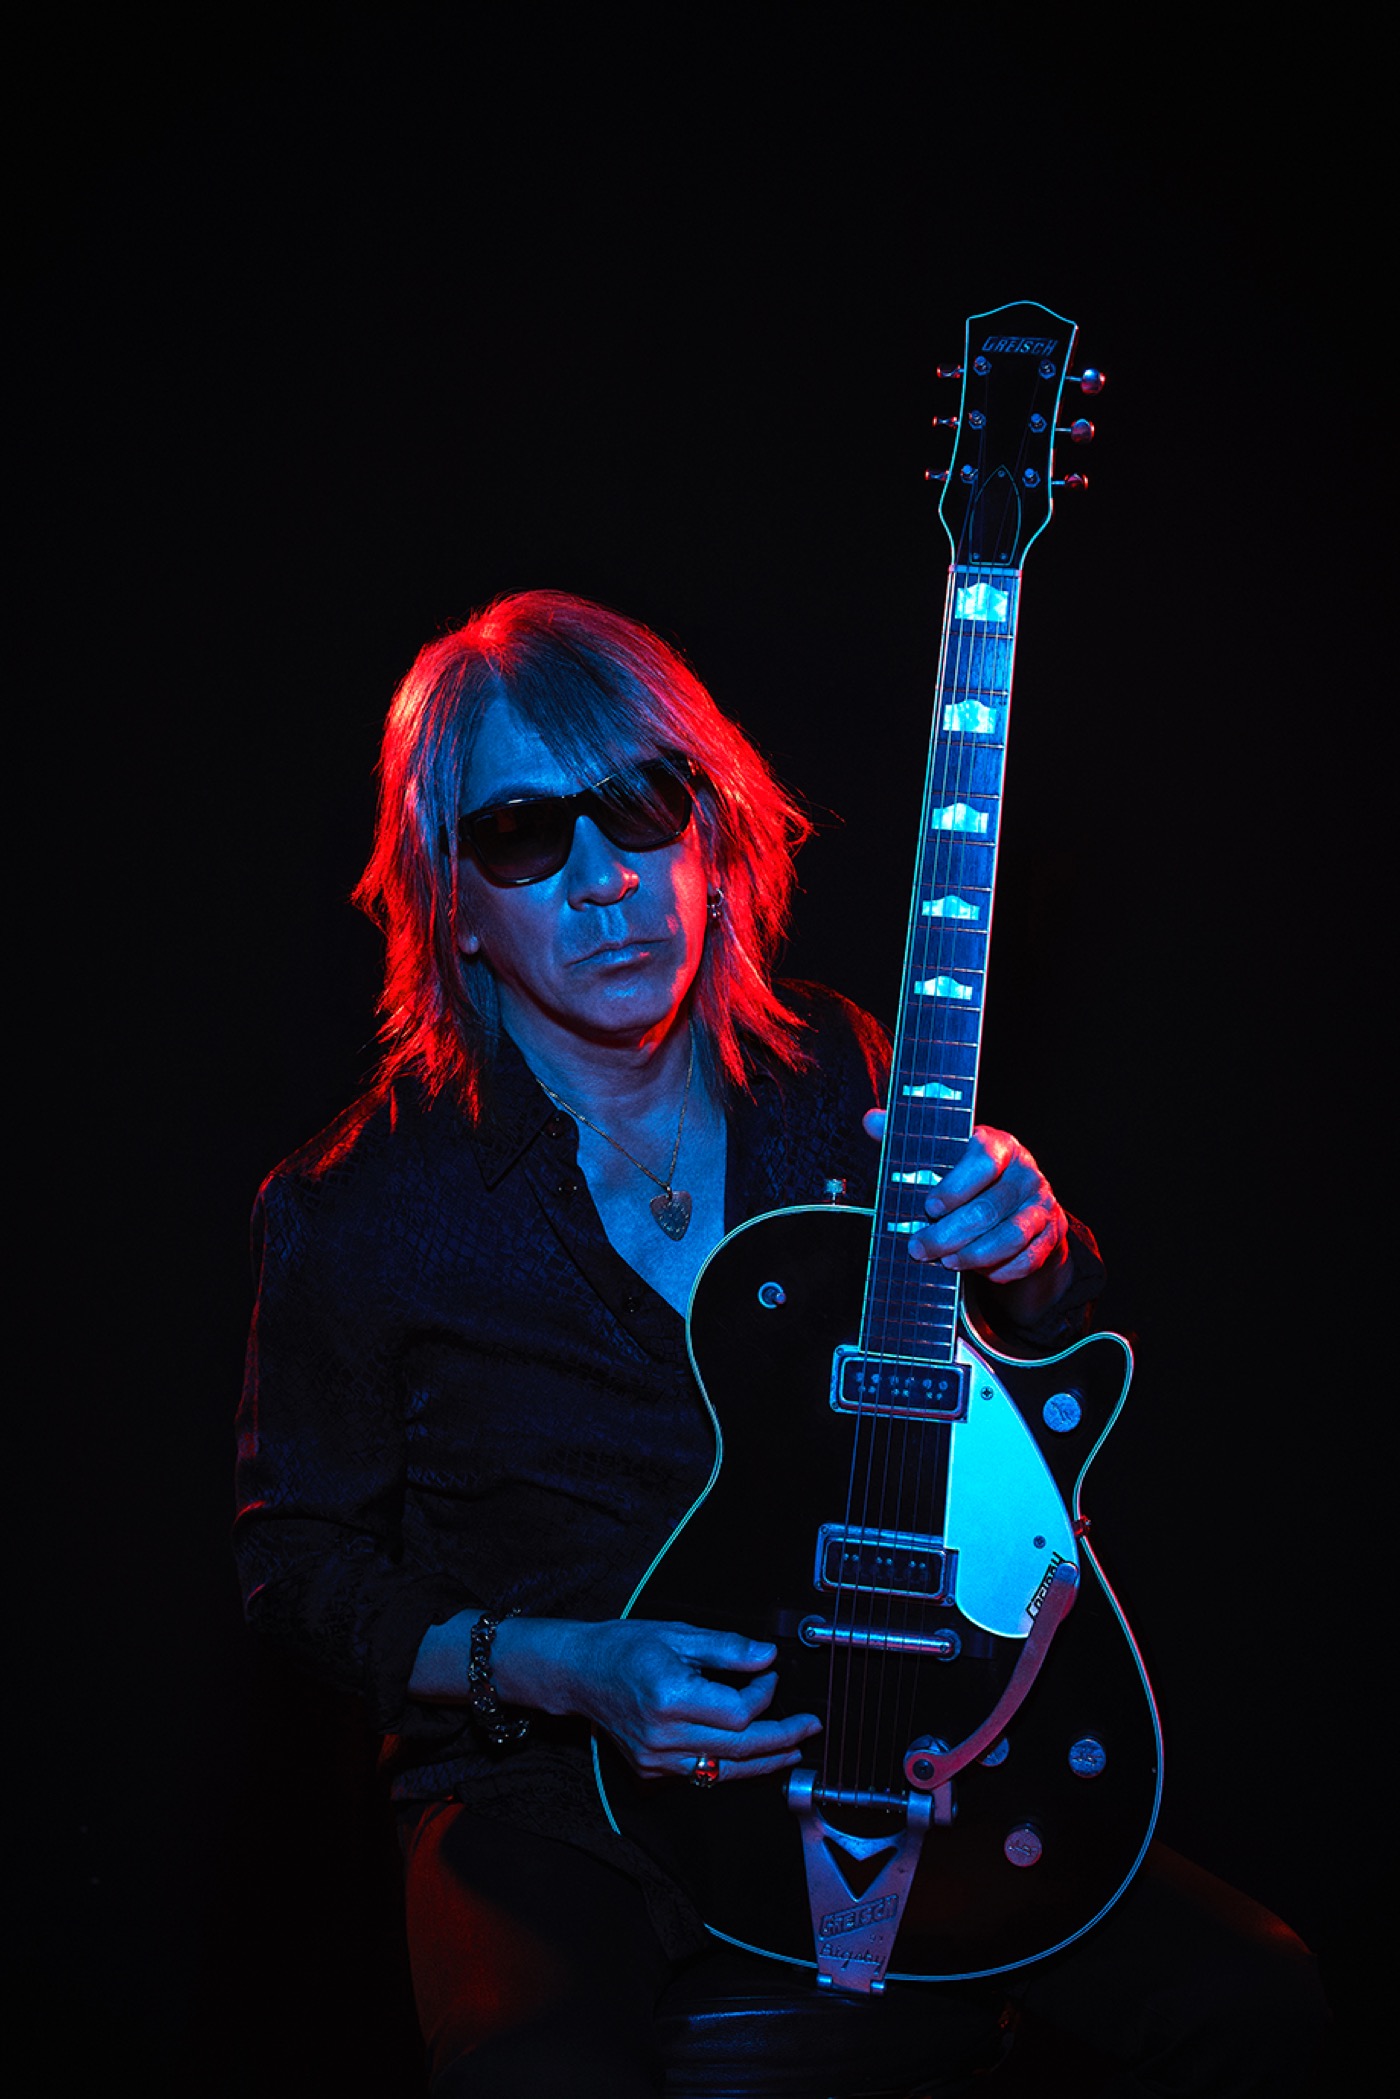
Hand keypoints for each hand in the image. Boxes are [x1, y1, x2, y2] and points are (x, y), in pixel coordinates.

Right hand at [513, 1616, 821, 1783]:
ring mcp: (656, 1757)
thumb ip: (726, 1648)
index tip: (772, 1676)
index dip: (765, 1694)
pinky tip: (752, 1757)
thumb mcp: (678, 1635)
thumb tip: (767, 1656)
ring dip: (764, 1762)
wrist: (581, 1674)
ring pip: (725, 1770)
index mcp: (670, 1696)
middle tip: (808, 1727)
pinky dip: (732, 1768)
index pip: (738, 1710)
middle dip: (782, 1738)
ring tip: (792, 1750)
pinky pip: (703, 1775)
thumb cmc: (625, 1648)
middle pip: (739, 1747)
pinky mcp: (652, 1769)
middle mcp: (663, 1734)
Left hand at [863, 1114, 1070, 1317]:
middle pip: (990, 1206)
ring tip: (946, 1263)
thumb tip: (871, 1119)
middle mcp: (1026, 1172)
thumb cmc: (970, 1180)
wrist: (1019, 1207)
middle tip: (920, 1249)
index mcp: (1000, 1145)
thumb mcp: (942, 1158)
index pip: (983, 1160)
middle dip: (950, 1233)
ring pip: (1012, 1235)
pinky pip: (1029, 1258)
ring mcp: (1042, 1204)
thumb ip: (906, 1139)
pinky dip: (1003, 1269)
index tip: (928, 1206)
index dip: (955, 1186)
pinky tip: (979, 1273)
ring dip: (975, 1254)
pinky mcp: (1052, 1234)